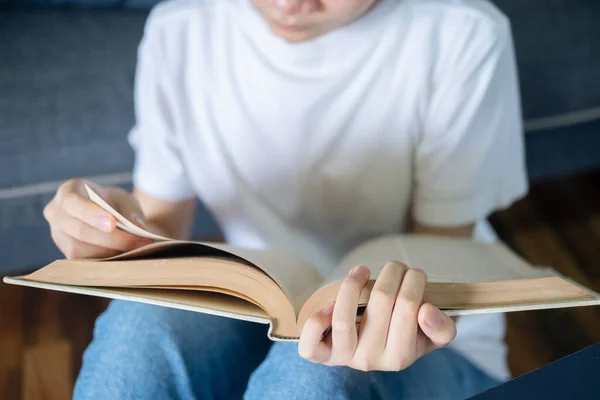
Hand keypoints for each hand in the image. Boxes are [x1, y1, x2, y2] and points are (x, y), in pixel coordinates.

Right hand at [43, 179, 152, 258]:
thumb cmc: (113, 204)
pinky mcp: (64, 253)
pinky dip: (104, 260)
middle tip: (139, 242)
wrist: (106, 217)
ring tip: (135, 249)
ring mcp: (57, 235)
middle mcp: (56, 213)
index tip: (113, 224)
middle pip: (79, 230)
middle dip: (111, 238)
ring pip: (79, 249)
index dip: (92, 214)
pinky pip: (82, 261)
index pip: (73, 202)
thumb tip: (137, 226)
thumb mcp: (124, 199)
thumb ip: (131, 210)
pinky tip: (123, 257)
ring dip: (109, 252)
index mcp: (68, 191)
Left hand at [298, 262, 456, 370]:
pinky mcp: (322, 354)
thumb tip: (427, 311)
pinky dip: (316, 321)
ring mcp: (344, 358)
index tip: (415, 274)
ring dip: (354, 284)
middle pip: (382, 302)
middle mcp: (372, 361)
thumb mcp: (432, 336)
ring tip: (363, 270)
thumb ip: (441, 329)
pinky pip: (311, 346)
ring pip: (344, 319)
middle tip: (396, 267)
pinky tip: (329, 303)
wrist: (374, 352)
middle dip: (392, 272)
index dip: (414, 280)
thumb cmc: (404, 336)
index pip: (410, 306)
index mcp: (401, 357)